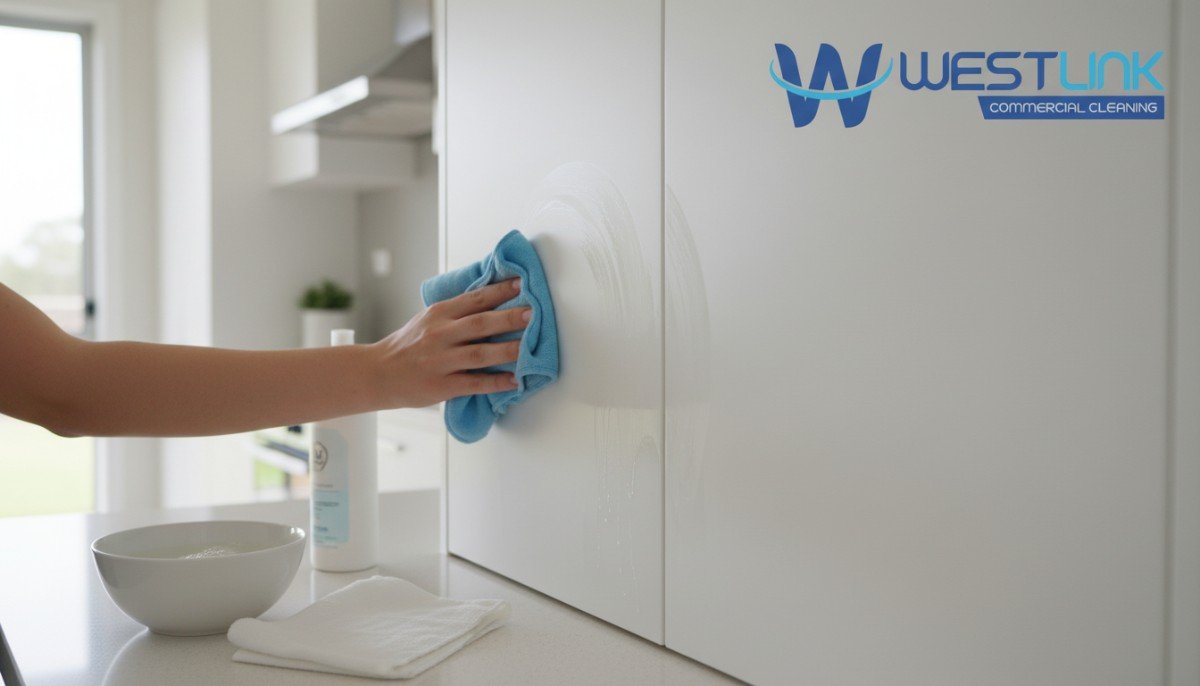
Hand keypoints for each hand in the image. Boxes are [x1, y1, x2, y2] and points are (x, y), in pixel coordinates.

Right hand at [372, 278, 529, 407]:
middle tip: (533, 313)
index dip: (500, 291)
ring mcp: (441, 361)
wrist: (379, 373)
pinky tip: (514, 380)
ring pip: (480, 354)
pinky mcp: (441, 385)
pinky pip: (474, 383)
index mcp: (439, 314)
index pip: (474, 298)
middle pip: (480, 324)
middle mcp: (440, 334)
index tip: (522, 284)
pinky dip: (496, 382)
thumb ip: (456, 311)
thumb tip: (493, 298)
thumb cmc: (408, 345)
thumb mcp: (428, 319)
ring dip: (508, 350)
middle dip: (509, 318)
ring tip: (530, 347)